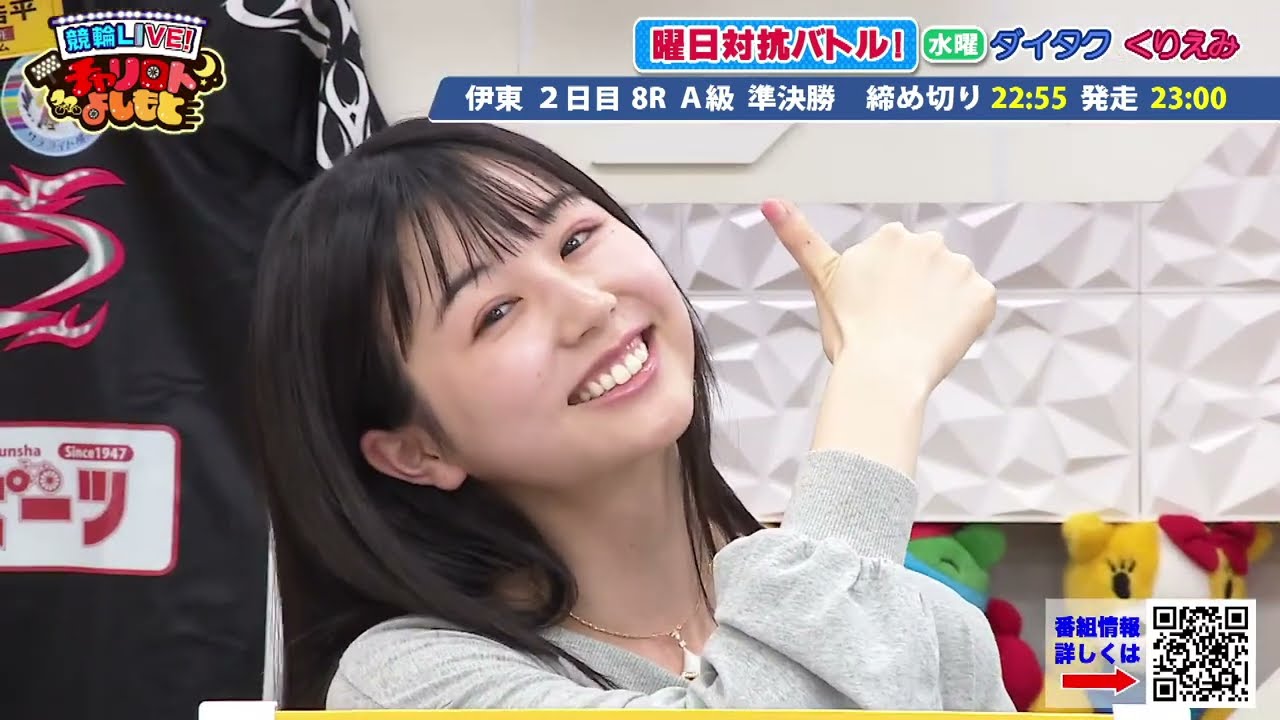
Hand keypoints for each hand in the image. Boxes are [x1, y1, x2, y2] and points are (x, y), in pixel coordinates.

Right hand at [762, 199, 995, 394]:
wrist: (882, 373)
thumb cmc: (849, 334)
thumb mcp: (821, 280)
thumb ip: (798, 236)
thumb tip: (769, 201)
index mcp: (890, 236)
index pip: (896, 260)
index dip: (886, 289)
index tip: (876, 310)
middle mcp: (928, 242)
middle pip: (927, 268)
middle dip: (916, 292)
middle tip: (895, 324)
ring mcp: (959, 268)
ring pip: (952, 287)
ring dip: (941, 306)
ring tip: (917, 334)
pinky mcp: (982, 295)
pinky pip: (977, 307)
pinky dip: (964, 324)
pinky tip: (941, 338)